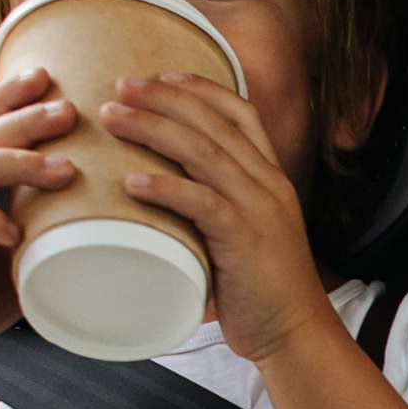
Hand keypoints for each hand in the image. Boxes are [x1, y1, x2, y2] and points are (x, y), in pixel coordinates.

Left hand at [103, 72, 335, 365]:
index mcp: (271, 178)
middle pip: (212, 122)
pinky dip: (164, 188)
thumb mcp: (245, 235)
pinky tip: (131, 182)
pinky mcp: (245, 238)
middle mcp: (268, 184)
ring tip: (112, 119)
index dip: (200, 88)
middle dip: (162, 98)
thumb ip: (215, 209)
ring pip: (202, 151)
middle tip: (119, 87)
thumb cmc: (262, 290)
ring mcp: (259, 208)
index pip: (241, 113)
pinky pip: (200, 202)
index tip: (160, 76)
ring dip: (152, 129)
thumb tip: (163, 198)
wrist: (294, 332)